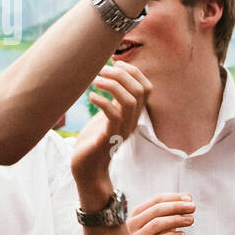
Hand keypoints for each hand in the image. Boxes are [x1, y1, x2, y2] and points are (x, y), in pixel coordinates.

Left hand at [71, 62, 151, 200]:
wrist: (87, 171)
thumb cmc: (93, 141)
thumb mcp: (106, 116)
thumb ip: (112, 100)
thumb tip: (109, 76)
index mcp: (133, 115)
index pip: (146, 88)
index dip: (134, 72)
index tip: (115, 63)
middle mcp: (132, 122)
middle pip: (140, 90)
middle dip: (122, 74)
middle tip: (102, 70)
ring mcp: (122, 131)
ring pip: (130, 101)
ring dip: (113, 85)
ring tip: (96, 80)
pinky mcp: (108, 139)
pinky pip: (113, 116)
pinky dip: (102, 102)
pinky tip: (91, 96)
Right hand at [127, 194, 192, 234]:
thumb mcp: (162, 232)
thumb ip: (171, 217)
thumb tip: (187, 199)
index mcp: (136, 217)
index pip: (154, 201)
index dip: (173, 198)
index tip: (189, 198)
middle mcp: (131, 227)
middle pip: (156, 210)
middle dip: (176, 206)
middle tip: (193, 207)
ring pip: (156, 224)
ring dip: (176, 219)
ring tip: (191, 220)